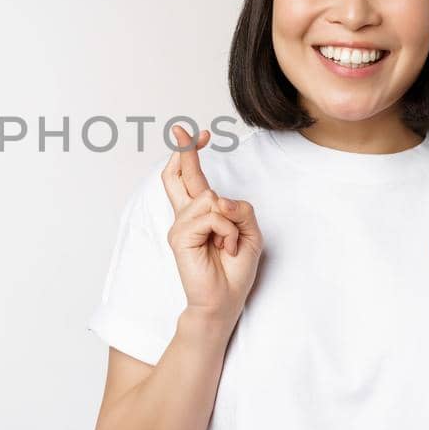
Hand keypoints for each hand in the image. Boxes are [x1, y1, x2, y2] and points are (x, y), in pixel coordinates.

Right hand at [161, 125, 264, 324]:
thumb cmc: (235, 269)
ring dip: (231, 221)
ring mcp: (181, 225)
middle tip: (181, 129)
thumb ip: (239, 209)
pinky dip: (227, 231)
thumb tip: (218, 199)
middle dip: (183, 149)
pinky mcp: (180, 236)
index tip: (200, 135)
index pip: (190, 177)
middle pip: (178, 175)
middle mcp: (186, 215)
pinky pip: (212, 216)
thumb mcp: (250, 232)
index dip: (191, 154)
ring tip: (229, 244)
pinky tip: (224, 248)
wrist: (224, 301)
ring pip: (210, 197)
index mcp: (201, 213)